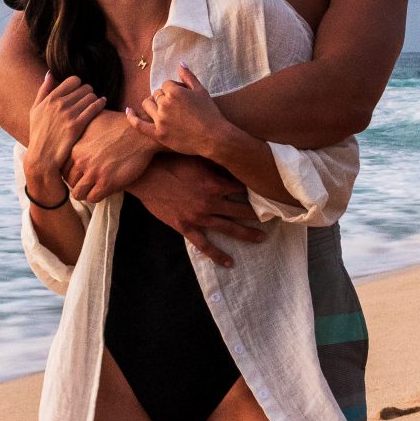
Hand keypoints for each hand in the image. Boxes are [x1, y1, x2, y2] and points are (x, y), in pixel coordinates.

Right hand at [25, 73, 103, 188]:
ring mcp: (68, 114)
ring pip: (91, 96)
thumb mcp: (35, 110)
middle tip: (89, 98)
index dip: (79, 84)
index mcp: (50, 98)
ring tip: (94, 103)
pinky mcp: (77, 125)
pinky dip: (100, 103)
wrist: (42, 157)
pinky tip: (102, 103)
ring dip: (94, 98)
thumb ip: (44, 90)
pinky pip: (94, 108)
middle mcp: (59, 104)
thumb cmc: (39, 133)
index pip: (73, 80)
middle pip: (84, 88)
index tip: (80, 91)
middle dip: (88, 92)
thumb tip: (50, 72)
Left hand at [67, 105, 157, 204]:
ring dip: (84, 193)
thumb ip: (82, 124)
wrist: (141, 134)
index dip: (69, 171)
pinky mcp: (107, 183)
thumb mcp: (95, 118)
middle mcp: (81, 161)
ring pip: (78, 193)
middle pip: (68, 181)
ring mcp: (94, 173)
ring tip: (92, 189)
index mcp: (75, 148)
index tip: (78, 172)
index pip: (61, 168)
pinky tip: (102, 190)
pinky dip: (96, 197)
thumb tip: (75, 121)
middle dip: (76, 183)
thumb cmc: (120, 124)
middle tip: (85, 182)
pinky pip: (93, 198)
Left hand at [128, 66, 230, 161]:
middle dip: (164, 96)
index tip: (183, 97)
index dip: (174, 89)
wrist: (214, 137)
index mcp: (174, 92)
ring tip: (162, 108)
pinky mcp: (158, 134)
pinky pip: (139, 125)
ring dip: (152, 103)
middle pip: (156, 94)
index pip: (166, 84)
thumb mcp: (201, 91)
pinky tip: (128, 111)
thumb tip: (180, 63)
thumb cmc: (210, 113)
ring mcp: (160, 120)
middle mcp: (164, 104)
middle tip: (177, 106)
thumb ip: (188, 77)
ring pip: (147, 104)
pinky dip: (132, 117)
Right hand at [133, 152, 265, 268]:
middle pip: (241, 210)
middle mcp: (211, 202)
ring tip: (261, 238)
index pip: (242, 187)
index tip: (267, 191)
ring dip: (246, 234)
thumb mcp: (195, 158)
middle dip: (258, 214)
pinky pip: (204, 245)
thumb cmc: (169, 162)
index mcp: (215, 183)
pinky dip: (218, 255)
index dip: (255, 189)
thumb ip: (215, 163)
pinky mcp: (185, 227)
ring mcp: (199, 217)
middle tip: (275, 217)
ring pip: (228, 228)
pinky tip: (230, 262)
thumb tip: (233, 161)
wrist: (145, 177)